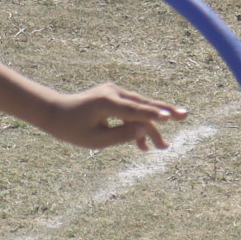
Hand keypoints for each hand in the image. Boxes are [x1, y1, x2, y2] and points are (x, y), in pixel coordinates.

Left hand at [38, 82, 186, 150]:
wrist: (55, 113)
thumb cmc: (72, 129)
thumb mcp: (95, 140)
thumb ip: (121, 136)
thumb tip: (144, 131)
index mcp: (105, 102)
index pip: (134, 110)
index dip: (154, 115)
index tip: (171, 117)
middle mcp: (112, 93)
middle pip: (143, 105)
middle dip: (164, 113)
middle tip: (185, 116)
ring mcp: (114, 92)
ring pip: (139, 109)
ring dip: (150, 127)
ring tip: (162, 147)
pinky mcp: (114, 96)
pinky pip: (131, 110)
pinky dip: (137, 125)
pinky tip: (143, 145)